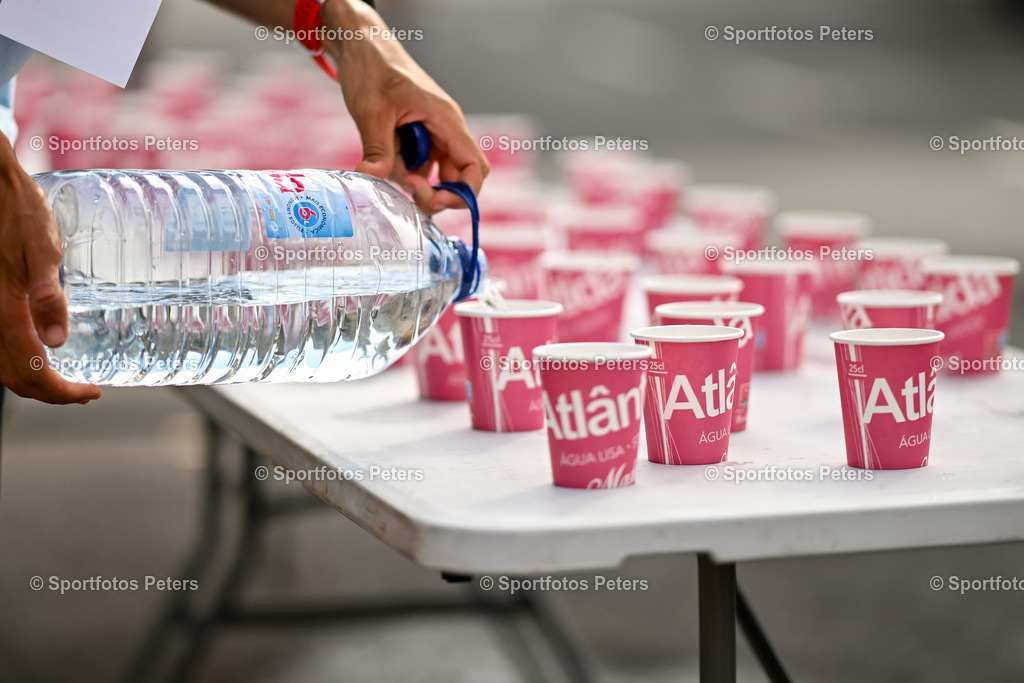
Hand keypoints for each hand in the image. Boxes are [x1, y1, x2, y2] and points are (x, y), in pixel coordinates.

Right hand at [0, 140, 100, 403]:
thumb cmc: (18, 212)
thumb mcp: (43, 250)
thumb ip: (48, 296)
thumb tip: (56, 341)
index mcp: (4, 309)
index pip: (31, 372)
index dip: (62, 393)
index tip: (90, 393)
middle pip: (15, 378)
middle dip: (50, 393)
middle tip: (82, 392)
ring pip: (2, 366)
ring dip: (33, 380)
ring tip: (64, 380)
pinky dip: (18, 361)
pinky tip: (39, 354)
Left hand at [323, 0, 488, 213]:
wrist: (361, 47)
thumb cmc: (373, 68)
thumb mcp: (372, 111)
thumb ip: (378, 148)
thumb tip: (372, 176)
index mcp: (447, 121)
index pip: (475, 168)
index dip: (463, 193)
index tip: (435, 199)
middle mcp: (446, 131)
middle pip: (459, 178)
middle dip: (436, 193)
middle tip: (407, 188)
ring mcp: (433, 136)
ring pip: (435, 174)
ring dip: (412, 179)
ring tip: (385, 160)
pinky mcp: (417, 139)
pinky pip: (418, 165)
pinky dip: (402, 170)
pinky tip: (383, 156)